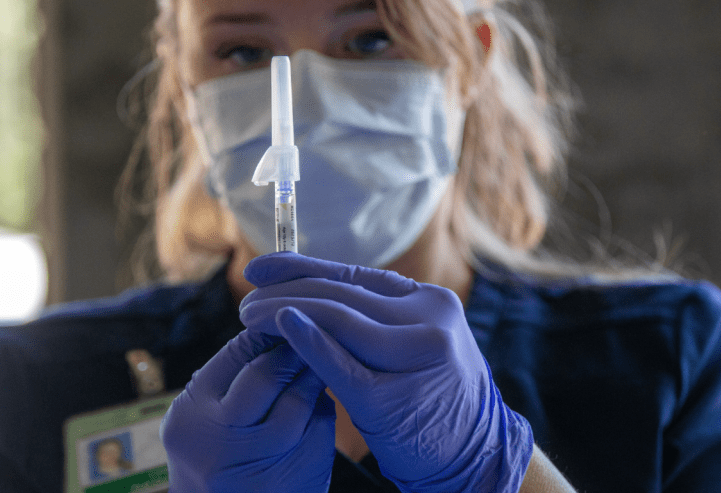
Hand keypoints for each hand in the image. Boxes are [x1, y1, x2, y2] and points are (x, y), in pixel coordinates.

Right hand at [160, 328, 335, 492]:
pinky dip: (323, 410)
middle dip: (292, 350)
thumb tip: (272, 325)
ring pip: (299, 402)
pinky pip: (318, 430)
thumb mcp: (203, 420)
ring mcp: (256, 465)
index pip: (233, 356)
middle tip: (310, 331)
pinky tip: (322, 400)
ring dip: (314, 377)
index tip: (282, 316)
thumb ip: (228, 381)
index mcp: (189, 418)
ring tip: (320, 362)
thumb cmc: (216, 459)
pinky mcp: (292, 480)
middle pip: (266, 376)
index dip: (263, 331)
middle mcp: (218, 444)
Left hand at [239, 252, 533, 492]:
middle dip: (285, 291)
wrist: (475, 455)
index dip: (301, 266)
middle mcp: (429, 319)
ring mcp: (415, 355)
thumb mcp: (412, 344)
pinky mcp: (394, 397)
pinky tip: (282, 327)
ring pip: (337, 319)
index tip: (259, 267)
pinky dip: (308, 342)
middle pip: (341, 294)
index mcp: (431, 301)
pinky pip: (340, 364)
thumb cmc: (431, 397)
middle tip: (246, 300)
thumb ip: (371, 317)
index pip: (354, 274)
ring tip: (250, 316)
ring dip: (284, 312)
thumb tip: (306, 293)